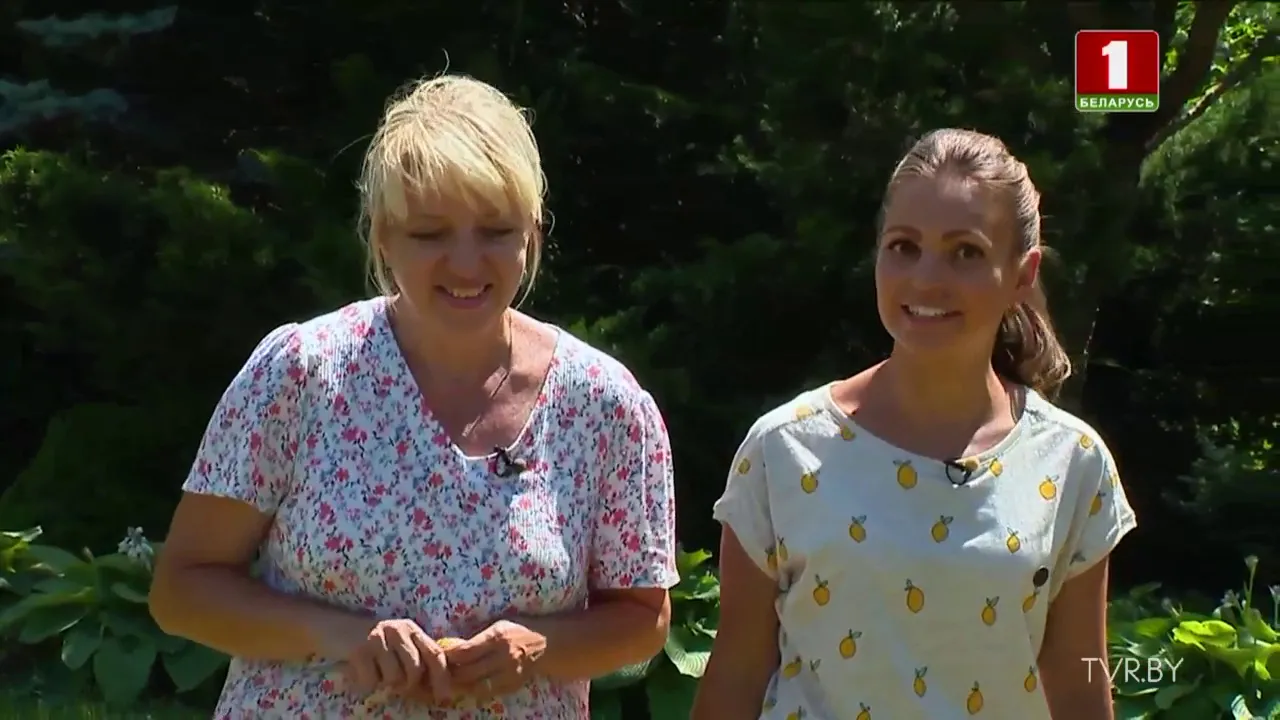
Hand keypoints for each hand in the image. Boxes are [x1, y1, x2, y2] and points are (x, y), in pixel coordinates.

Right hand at [319, 615, 451, 700]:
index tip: (443, 698)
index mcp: (411, 629)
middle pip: (415, 670)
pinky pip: (371, 681)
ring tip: (374, 672)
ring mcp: (378, 639)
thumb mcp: (396, 642)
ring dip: (384, 683)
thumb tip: (434, 686)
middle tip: (394, 685)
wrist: (333, 626)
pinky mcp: (359, 650)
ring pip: (394, 678)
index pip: (435, 654)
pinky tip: (360, 672)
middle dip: (407, 685)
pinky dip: (366, 684)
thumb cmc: (369, 641)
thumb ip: (415, 656)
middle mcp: (397, 630)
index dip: (442, 678)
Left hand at [445, 620, 545, 702]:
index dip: (449, 655)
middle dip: (451, 672)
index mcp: (497, 637)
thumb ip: (477, 638)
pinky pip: (487, 693)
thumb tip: (451, 648)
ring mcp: (509, 674)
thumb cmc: (516, 630)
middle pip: (467, 672)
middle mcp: (503, 657)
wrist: (545, 644)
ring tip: (453, 679)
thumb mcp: (497, 626)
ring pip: (475, 687)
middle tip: (443, 670)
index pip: (465, 652)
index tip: (441, 655)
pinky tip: (469, 684)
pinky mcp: (512, 686)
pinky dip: (475, 690)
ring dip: (461, 685)